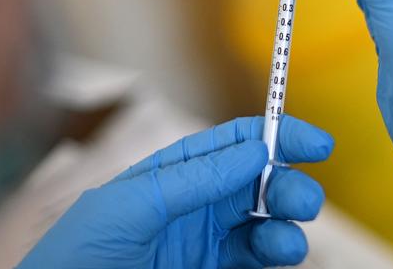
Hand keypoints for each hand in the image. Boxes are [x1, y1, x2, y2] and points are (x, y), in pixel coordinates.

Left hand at [19, 116, 333, 267]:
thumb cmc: (78, 255)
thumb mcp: (132, 204)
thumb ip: (194, 177)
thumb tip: (253, 150)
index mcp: (175, 173)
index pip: (235, 143)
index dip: (277, 135)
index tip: (314, 143)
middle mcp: (196, 203)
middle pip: (257, 182)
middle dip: (287, 185)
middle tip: (304, 201)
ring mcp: (205, 241)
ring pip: (263, 222)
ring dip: (285, 225)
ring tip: (289, 240)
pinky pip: (256, 259)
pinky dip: (275, 255)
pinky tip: (279, 256)